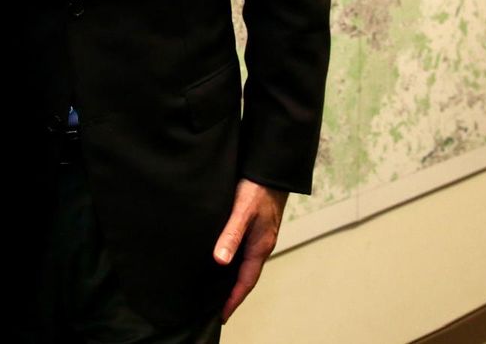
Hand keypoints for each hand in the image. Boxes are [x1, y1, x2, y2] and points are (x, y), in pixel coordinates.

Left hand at [213, 178, 287, 322]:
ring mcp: (258, 236)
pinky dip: (232, 259)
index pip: (246, 281)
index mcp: (259, 247)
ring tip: (215, 287)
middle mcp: (260, 245)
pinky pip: (243, 249)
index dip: (233, 299)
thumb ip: (231, 235)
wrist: (271, 170)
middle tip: (215, 307)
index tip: (222, 316)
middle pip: (245, 275)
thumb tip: (219, 261)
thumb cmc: (257, 189)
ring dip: (231, 276)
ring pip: (244, 262)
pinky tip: (221, 257)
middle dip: (232, 292)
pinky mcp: (254, 226)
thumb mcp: (242, 212)